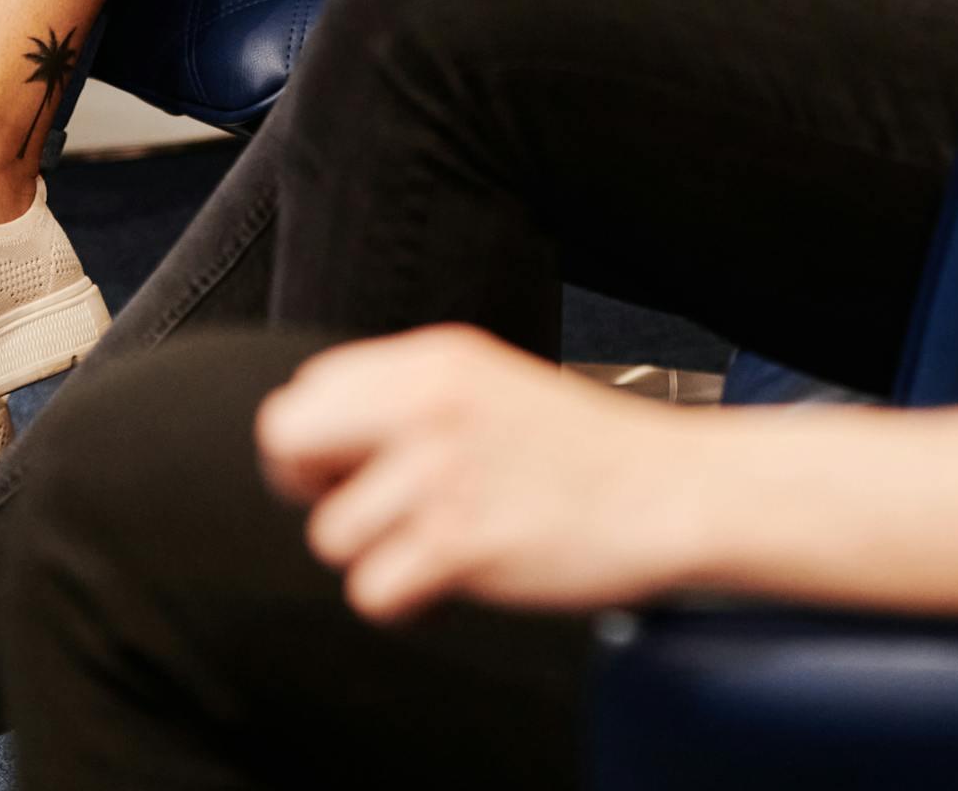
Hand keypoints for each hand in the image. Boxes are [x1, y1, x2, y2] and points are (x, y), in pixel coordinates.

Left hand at [258, 326, 696, 620]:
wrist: (670, 488)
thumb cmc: (583, 450)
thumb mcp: (489, 386)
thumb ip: (409, 398)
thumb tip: (316, 438)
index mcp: (435, 359)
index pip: (307, 390)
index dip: (316, 441)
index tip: (350, 467)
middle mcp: (430, 403)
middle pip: (288, 444)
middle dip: (315, 489)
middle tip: (373, 508)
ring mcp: (444, 472)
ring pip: (330, 534)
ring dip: (377, 554)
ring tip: (439, 541)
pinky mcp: (461, 542)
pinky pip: (372, 592)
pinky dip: (406, 599)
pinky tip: (456, 573)